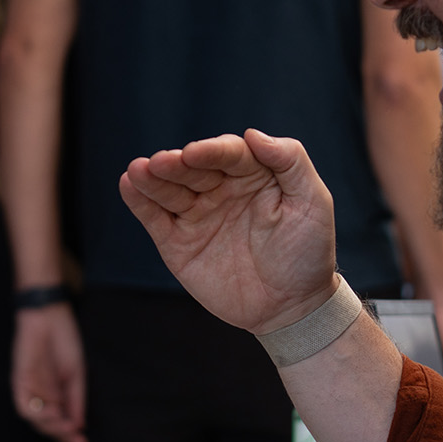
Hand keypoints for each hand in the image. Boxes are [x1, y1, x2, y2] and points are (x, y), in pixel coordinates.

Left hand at [11, 305, 86, 441]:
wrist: (49, 315)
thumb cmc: (64, 339)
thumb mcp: (76, 374)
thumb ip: (76, 400)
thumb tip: (79, 425)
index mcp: (57, 394)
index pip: (62, 422)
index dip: (71, 437)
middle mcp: (42, 395)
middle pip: (48, 426)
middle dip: (63, 437)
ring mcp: (30, 389)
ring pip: (35, 420)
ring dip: (51, 428)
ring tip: (67, 427)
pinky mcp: (19, 381)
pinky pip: (24, 406)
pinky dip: (37, 415)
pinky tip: (52, 414)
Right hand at [118, 130, 339, 336]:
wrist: (293, 308)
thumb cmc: (309, 252)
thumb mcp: (313, 202)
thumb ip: (290, 162)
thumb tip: (252, 134)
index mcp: (252, 175)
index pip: (227, 154)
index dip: (211, 151)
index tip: (194, 154)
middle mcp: (220, 189)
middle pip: (193, 169)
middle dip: (176, 164)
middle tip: (161, 163)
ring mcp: (197, 216)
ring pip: (169, 190)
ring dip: (153, 178)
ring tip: (139, 170)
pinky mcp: (177, 243)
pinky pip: (155, 219)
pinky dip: (140, 202)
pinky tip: (128, 184)